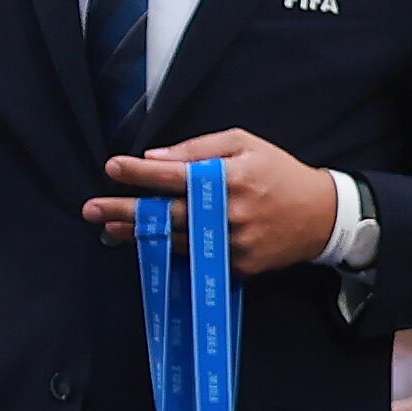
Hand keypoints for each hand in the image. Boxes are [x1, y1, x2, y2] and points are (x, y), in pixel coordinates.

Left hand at [89, 131, 336, 271]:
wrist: (321, 216)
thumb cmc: (278, 172)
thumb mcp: (245, 145)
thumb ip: (198, 149)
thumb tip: (154, 158)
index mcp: (230, 178)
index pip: (174, 175)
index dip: (140, 173)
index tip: (111, 167)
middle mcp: (228, 213)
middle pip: (165, 213)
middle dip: (123, 210)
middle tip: (90, 208)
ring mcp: (232, 243)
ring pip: (172, 240)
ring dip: (137, 234)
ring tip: (108, 228)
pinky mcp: (236, 265)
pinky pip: (193, 258)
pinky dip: (167, 249)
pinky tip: (145, 243)